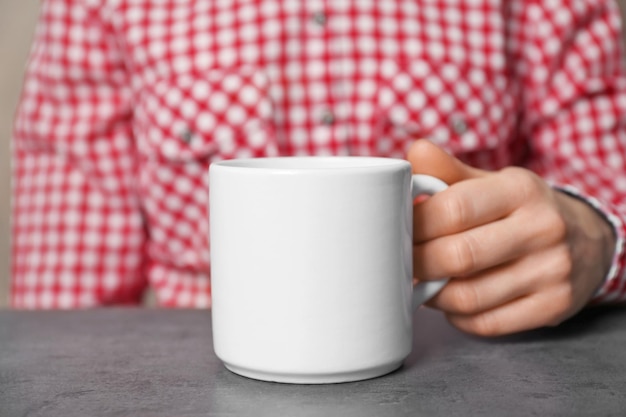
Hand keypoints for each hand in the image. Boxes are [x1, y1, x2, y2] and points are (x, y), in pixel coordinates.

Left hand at [408, 140, 615, 335]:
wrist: (586, 240)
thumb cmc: (521, 210)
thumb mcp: (492, 183)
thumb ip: (449, 171)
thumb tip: (415, 152)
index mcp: (520, 190)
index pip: (453, 209)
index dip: (415, 224)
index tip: (396, 230)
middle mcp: (542, 228)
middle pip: (458, 256)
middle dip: (418, 263)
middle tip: (401, 262)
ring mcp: (551, 271)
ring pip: (468, 297)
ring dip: (433, 295)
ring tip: (422, 283)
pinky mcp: (553, 306)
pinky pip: (487, 324)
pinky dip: (457, 318)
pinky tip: (450, 303)